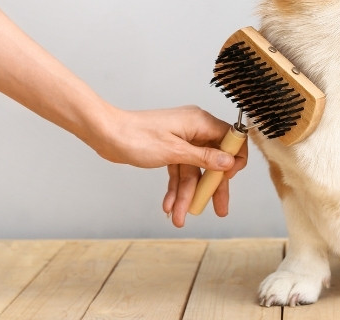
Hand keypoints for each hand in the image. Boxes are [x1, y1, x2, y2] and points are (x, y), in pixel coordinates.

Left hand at [90, 105, 247, 225]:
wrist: (105, 134)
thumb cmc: (136, 136)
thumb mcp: (173, 151)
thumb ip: (203, 157)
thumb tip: (229, 162)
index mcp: (200, 122)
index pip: (230, 139)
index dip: (234, 159)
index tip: (228, 179)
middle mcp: (194, 129)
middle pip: (213, 160)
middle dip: (212, 187)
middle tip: (219, 210)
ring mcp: (182, 140)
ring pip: (193, 170)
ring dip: (187, 194)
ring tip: (179, 217)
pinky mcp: (170, 149)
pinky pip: (179, 171)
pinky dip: (175, 188)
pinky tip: (169, 206)